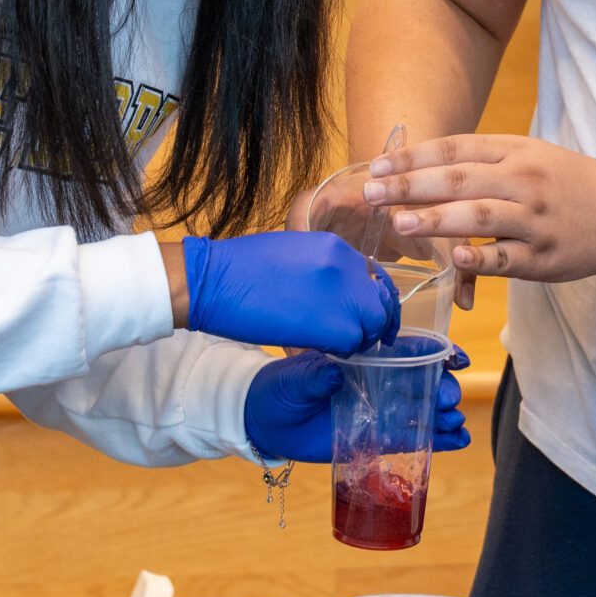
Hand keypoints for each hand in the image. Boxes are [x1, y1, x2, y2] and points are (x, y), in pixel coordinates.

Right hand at [182, 231, 400, 352]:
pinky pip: (352, 343)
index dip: (369, 298)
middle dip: (373, 320)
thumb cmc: (240, 267)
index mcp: (336, 246)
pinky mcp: (334, 324)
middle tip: (356, 335)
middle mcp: (347, 266)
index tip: (362, 312)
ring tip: (332, 341)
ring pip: (372, 324)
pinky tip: (318, 347)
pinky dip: (340, 350)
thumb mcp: (293, 251)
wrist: (214, 280)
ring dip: (357, 336)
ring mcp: (344, 294)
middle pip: (381, 300)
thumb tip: (336, 287)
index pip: (372, 276)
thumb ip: (323, 265)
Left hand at [241, 347, 472, 463]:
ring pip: (421, 411)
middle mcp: (379, 382)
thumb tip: (334, 374)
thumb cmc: (279, 388)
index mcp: (364, 358)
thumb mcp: (293, 378)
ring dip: (444, 415)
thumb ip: (315, 376)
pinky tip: (459, 441)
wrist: (264, 421)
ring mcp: (380, 411)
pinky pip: (411, 438)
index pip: (407, 350)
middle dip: (441, 387)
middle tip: (449, 398)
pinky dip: (437, 440)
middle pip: (421, 382)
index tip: (456, 358)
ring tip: (456, 424)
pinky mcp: (377, 439)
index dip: (435, 353)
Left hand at [363, 135, 595, 307]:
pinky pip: (508, 258)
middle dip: (411, 186)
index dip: (413, 157)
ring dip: (437, 220)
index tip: (376, 165)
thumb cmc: (563, 183)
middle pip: (460, 179)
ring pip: (480, 217)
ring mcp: (535, 219)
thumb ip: (480, 160)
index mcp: (515, 150)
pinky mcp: (544, 257)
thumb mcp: (527, 155)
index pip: (456, 148)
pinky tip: (454, 257)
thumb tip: (417, 167)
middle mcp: (524, 180)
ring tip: (399, 223)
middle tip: (371, 193)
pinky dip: (481, 258)